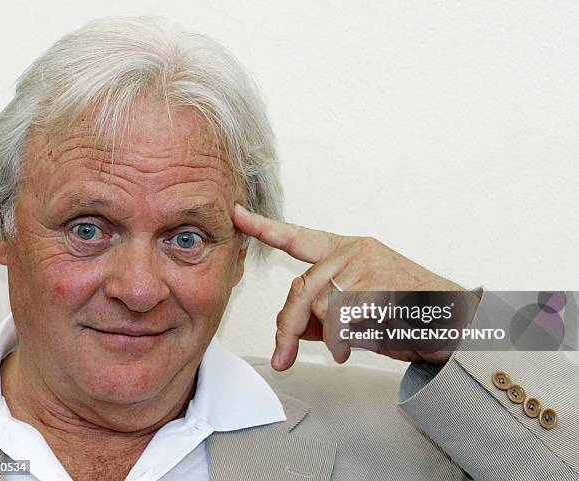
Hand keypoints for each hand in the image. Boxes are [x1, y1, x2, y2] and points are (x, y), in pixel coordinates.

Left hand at [232, 204, 476, 370]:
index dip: (265, 227)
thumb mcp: (355, 311)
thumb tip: (292, 331)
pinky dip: (350, 342)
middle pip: (301, 289)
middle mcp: (354, 252)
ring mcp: (368, 267)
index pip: (298, 238)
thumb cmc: (404, 314)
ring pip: (323, 310)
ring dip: (332, 339)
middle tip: (282, 357)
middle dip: (287, 329)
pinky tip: (371, 340)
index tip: (238, 213)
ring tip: (350, 345)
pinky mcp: (382, 287)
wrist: (456, 321)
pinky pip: (345, 323)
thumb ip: (320, 315)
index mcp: (346, 251)